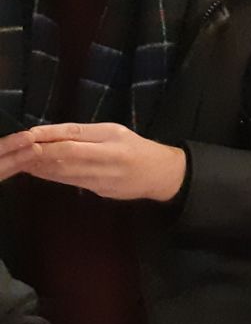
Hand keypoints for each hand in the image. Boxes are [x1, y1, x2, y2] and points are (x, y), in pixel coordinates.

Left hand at [0, 123, 186, 201]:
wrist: (160, 174)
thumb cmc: (137, 147)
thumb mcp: (114, 131)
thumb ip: (83, 133)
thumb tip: (49, 134)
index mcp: (113, 142)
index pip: (74, 139)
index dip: (49, 138)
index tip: (28, 136)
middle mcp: (108, 161)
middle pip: (65, 159)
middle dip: (38, 155)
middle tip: (17, 151)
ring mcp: (103, 180)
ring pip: (63, 173)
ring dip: (39, 167)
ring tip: (21, 161)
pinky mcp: (99, 192)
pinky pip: (70, 182)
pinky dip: (50, 176)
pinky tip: (38, 171)